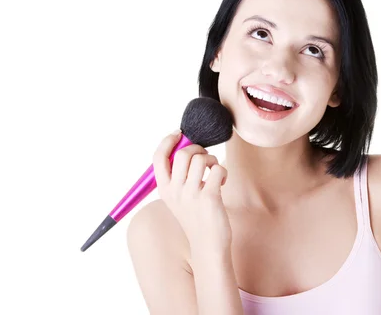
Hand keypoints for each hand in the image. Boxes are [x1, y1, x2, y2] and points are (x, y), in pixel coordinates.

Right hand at [152, 130, 231, 254]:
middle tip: (205, 159)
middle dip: (198, 149)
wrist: (208, 245)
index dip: (167, 141)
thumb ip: (178, 176)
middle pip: (183, 153)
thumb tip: (187, 147)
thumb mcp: (179, 198)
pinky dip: (223, 171)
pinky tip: (223, 182)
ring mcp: (191, 194)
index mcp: (164, 190)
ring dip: (212, 160)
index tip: (179, 134)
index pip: (158, 158)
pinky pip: (217, 169)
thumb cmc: (196, 217)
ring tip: (215, 171)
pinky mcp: (209, 197)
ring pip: (201, 158)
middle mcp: (175, 191)